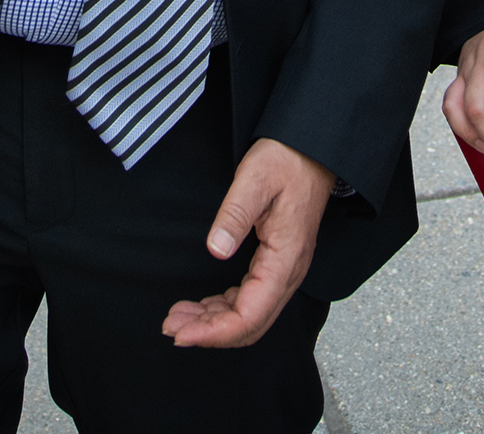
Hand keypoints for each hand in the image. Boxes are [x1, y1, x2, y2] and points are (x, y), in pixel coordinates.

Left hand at [162, 137, 334, 348]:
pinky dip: (224, 309)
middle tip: (171, 327)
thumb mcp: (255, 179)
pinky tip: (203, 306)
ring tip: (179, 318)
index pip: (249, 316)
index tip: (182, 333)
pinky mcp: (276, 264)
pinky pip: (251, 300)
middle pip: (250, 325)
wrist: (312, 150)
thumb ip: (234, 215)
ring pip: (250, 316)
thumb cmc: (287, 160)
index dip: (214, 332)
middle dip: (210, 333)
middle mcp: (289, 273)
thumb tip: (215, 249)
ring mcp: (284, 270)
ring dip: (214, 323)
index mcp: (285, 259)